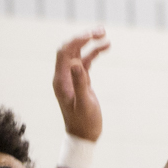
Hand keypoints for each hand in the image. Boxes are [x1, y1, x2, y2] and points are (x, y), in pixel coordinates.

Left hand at [52, 28, 110, 142]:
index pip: (65, 52)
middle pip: (71, 49)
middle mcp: (63, 75)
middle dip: (84, 37)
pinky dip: (95, 53)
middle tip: (101, 30)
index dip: (77, 40)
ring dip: (90, 43)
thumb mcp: (84, 103)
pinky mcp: (81, 81)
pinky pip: (86, 61)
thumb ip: (79, 83)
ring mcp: (72, 77)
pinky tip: (106, 47)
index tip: (92, 35)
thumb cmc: (84, 122)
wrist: (84, 136)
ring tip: (105, 35)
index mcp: (61, 79)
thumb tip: (76, 62)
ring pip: (79, 53)